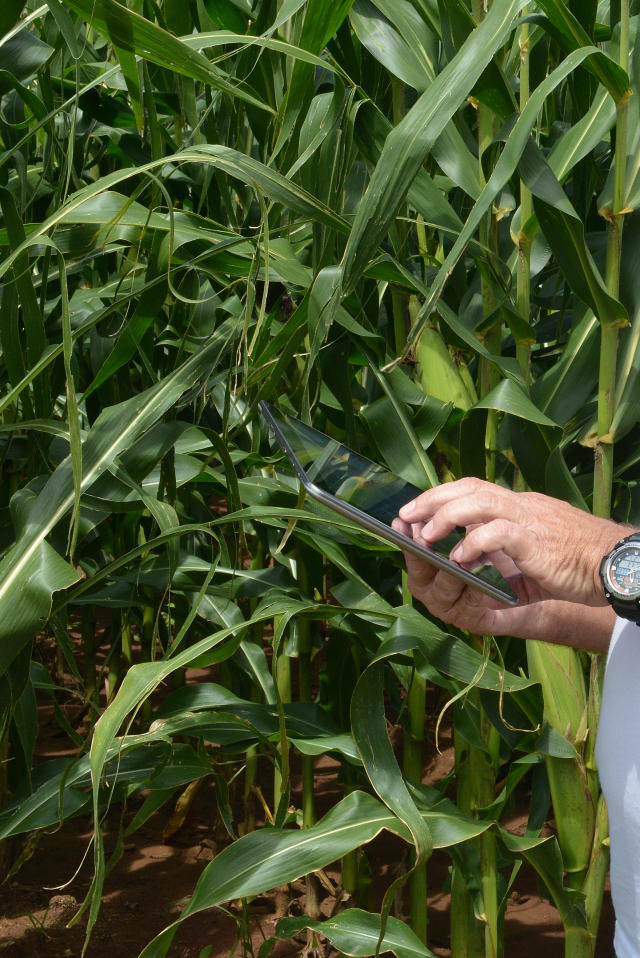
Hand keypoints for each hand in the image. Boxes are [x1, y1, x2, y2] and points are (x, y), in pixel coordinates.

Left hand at [392, 478, 624, 647]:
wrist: (618, 566)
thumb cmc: (581, 563)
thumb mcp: (536, 553)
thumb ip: (506, 551)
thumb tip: (473, 559)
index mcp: (522, 505)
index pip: (474, 487)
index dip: (442, 494)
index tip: (415, 509)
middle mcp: (523, 505)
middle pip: (469, 487)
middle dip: (433, 500)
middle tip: (407, 516)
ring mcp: (530, 520)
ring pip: (479, 502)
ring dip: (446, 516)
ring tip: (427, 536)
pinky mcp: (537, 542)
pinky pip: (498, 534)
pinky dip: (474, 543)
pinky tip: (460, 559)